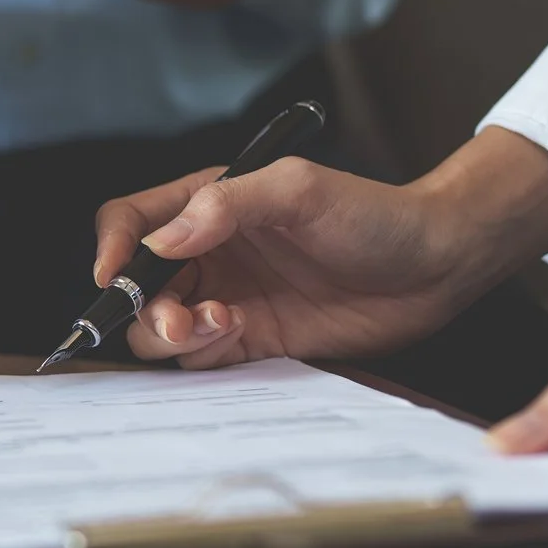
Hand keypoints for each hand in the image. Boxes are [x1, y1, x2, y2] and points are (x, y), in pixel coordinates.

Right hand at [97, 130, 547, 367]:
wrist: (435, 265)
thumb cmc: (374, 214)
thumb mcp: (300, 190)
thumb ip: (228, 204)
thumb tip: (163, 240)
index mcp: (208, 202)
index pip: (131, 221)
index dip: (112, 248)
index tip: (114, 276)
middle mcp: (209, 251)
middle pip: (137, 284)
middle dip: (143, 305)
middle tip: (178, 318)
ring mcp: (227, 296)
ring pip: (159, 326)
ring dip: (172, 332)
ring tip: (219, 325)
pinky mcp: (251, 339)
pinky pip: (199, 357)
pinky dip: (200, 354)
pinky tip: (236, 334)